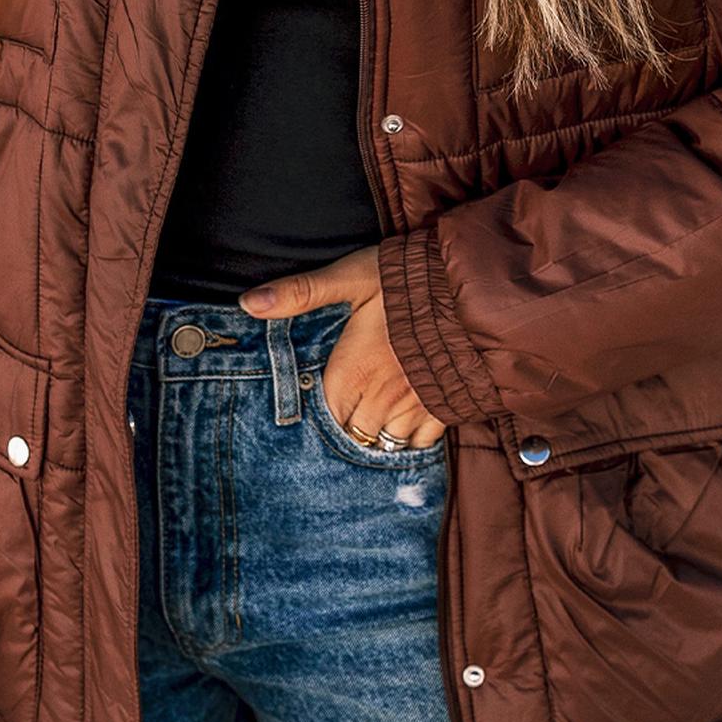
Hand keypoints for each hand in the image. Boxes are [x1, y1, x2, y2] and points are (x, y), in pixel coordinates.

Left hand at [238, 246, 447, 451]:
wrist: (474, 287)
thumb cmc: (409, 280)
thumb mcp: (350, 277)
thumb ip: (301, 293)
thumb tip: (247, 303)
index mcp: (351, 372)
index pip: (321, 419)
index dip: (315, 422)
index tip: (311, 419)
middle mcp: (380, 397)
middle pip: (351, 436)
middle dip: (344, 434)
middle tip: (340, 426)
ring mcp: (414, 407)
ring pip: (384, 444)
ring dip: (374, 440)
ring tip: (367, 430)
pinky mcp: (444, 408)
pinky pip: (421, 444)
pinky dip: (409, 444)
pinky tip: (403, 431)